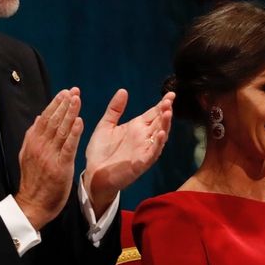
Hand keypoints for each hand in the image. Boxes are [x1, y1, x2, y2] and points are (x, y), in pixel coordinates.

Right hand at [15, 89, 82, 229]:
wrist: (32, 205)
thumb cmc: (34, 182)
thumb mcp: (28, 155)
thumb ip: (34, 137)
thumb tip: (39, 118)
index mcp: (33, 142)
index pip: (45, 118)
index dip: (56, 104)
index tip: (65, 92)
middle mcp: (40, 146)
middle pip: (53, 120)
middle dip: (64, 104)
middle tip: (74, 90)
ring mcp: (50, 155)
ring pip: (61, 130)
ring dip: (70, 113)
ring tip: (77, 99)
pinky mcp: (60, 166)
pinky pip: (68, 147)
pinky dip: (74, 133)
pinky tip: (79, 121)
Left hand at [83, 90, 174, 215]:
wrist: (93, 174)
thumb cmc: (100, 151)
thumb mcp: (105, 125)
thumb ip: (115, 109)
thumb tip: (123, 91)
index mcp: (136, 127)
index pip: (153, 113)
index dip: (162, 104)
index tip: (171, 94)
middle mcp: (143, 137)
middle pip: (159, 122)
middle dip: (165, 111)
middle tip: (169, 100)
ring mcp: (144, 150)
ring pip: (160, 136)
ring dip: (165, 125)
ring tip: (168, 113)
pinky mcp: (141, 163)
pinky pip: (152, 153)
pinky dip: (158, 144)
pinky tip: (161, 134)